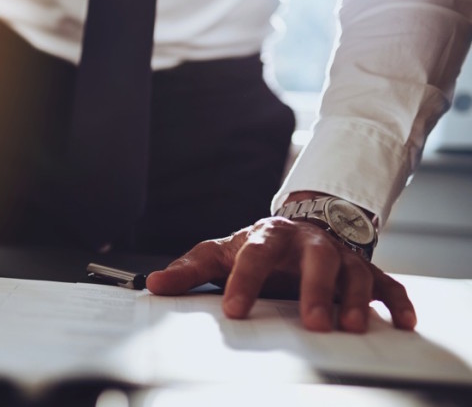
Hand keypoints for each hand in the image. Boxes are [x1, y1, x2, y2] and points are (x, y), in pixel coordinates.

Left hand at [146, 212, 415, 333]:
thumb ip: (189, 271)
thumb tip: (152, 285)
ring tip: (350, 327)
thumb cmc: (257, 248)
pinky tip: (402, 321)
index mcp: (268, 237)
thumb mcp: (220, 253)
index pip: (255, 256)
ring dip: (354, 298)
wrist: (302, 226)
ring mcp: (340, 255)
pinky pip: (387, 284)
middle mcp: (308, 243)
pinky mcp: (366, 270)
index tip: (234, 311)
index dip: (244, 282)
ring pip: (354, 272)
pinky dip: (397, 301)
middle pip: (315, 260)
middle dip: (314, 290)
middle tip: (312, 323)